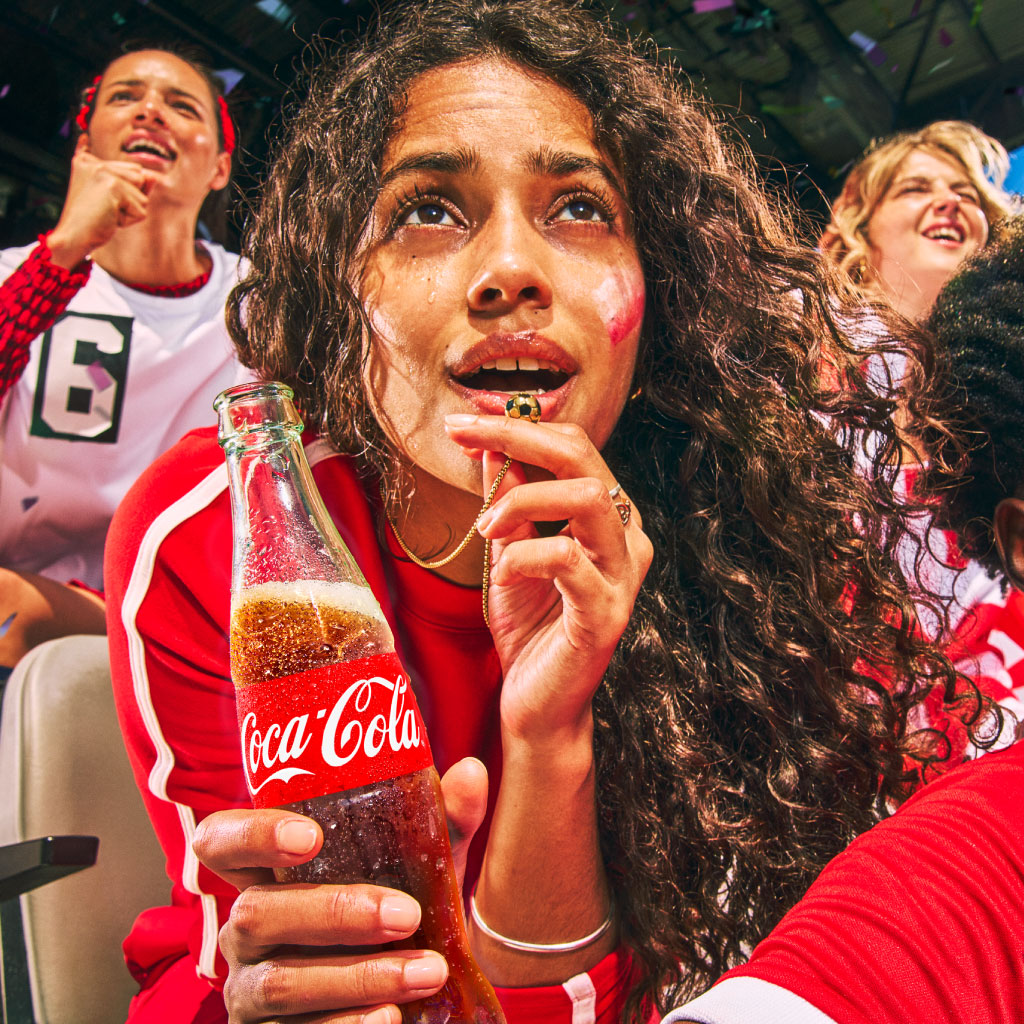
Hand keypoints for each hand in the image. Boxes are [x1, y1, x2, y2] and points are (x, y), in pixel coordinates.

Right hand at [47, 136, 154, 267]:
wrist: (73, 237)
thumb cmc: (93, 221)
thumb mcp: (115, 199)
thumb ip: (134, 185)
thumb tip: (154, 177)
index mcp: (88, 161)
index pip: (133, 171)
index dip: (125, 193)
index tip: (100, 202)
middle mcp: (94, 162)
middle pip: (140, 179)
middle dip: (130, 200)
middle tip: (105, 208)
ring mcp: (103, 172)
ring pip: (142, 196)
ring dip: (129, 211)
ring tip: (106, 213)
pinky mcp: (113, 186)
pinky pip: (140, 210)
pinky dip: (128, 220)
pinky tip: (108, 218)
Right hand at [192, 758, 488, 1023]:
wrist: (407, 984)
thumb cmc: (398, 903)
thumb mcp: (420, 862)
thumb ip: (442, 819)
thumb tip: (472, 772)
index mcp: (267, 870)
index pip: (221, 839)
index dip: (251, 834)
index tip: (309, 836)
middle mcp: (246, 927)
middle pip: (255, 914)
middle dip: (333, 913)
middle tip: (404, 915)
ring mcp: (251, 987)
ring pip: (281, 983)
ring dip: (357, 977)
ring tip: (426, 971)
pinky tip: (391, 1018)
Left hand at [444, 414, 652, 741]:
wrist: (537, 700)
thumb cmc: (528, 625)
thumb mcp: (507, 549)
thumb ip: (506, 500)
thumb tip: (489, 445)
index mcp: (606, 517)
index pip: (572, 448)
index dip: (517, 426)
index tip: (462, 422)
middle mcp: (625, 537)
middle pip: (583, 458)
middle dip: (518, 437)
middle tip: (465, 434)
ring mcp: (621, 574)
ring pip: (586, 498)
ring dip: (523, 498)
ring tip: (485, 525)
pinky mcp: (606, 611)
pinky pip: (567, 560)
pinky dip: (524, 556)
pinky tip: (503, 572)